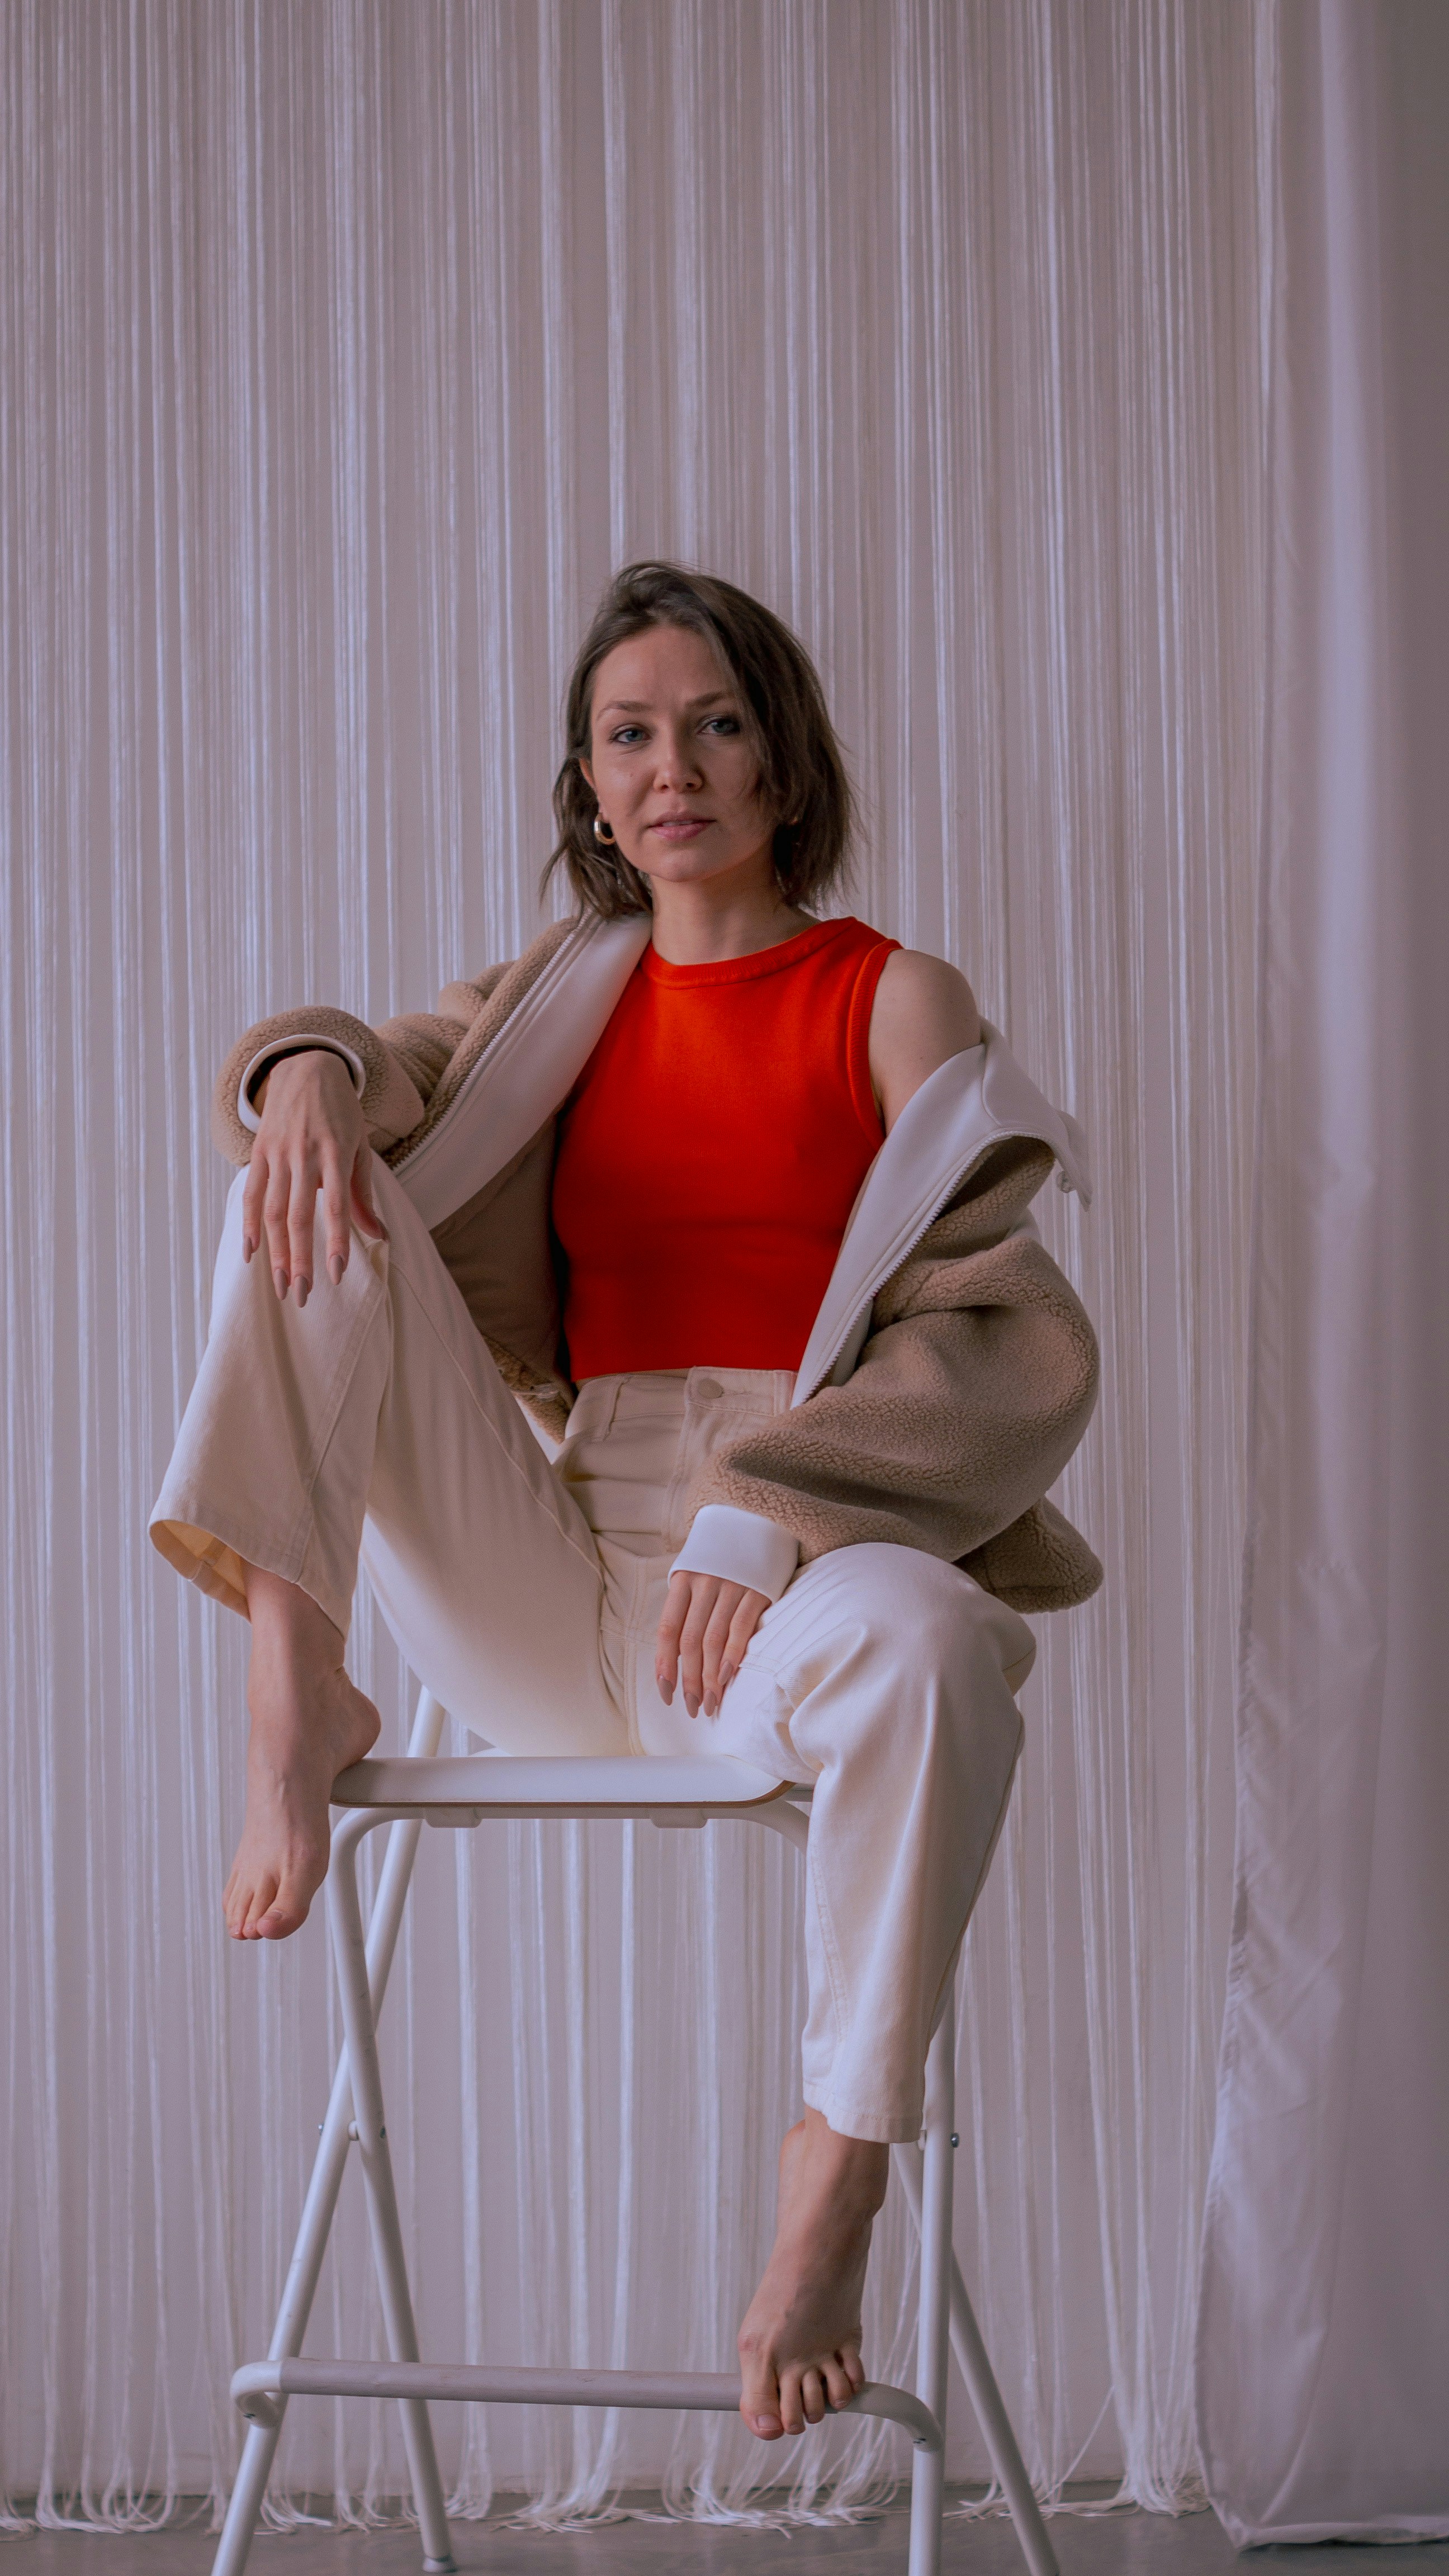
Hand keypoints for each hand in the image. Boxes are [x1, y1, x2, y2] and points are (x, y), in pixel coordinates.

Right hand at [242, 1051, 386, 1305]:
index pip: (337, 1205)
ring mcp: (278, 1153)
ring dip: (276, 1252)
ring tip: (281, 1285)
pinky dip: (248, 1224)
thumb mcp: (360, 1147)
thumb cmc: (342, 1114)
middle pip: (300, 1215)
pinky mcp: (260, 1151)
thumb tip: (379, 1236)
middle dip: (300, 1259)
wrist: (307, 1067)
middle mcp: (304, 1154)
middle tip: (301, 1295)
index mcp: (336, 1152)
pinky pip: (251, 1193)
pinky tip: (251, 1253)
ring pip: (273, 1211)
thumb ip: (363, 1194)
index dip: (336, 1241)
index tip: (337, 1274)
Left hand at [655, 1571, 769, 1717]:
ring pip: (713, 1640)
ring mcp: (730, 1586)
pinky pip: (741, 1628)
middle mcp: (703, 1584)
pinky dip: (732, 1655)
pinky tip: (726, 1677)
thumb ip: (685, 1608)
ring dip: (710, 1677)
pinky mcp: (757, 1590)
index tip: (666, 1694)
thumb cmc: (720, 1557)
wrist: (756, 1519)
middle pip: (690, 1641)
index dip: (664, 1665)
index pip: (668, 1630)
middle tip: (691, 1707)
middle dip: (689, 1680)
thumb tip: (673, 1657)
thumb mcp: (694, 1574)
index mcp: (682, 1581)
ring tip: (710, 1702)